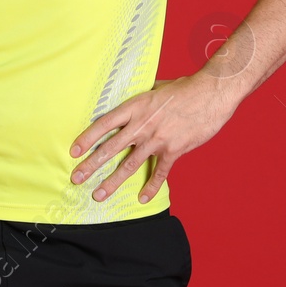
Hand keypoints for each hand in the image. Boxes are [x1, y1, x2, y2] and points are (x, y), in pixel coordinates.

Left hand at [67, 75, 239, 204]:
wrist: (211, 92)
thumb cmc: (184, 87)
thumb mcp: (156, 88)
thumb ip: (142, 100)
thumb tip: (132, 105)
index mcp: (135, 106)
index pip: (104, 124)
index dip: (87, 138)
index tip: (74, 151)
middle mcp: (142, 124)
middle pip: (111, 148)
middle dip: (91, 165)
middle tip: (76, 178)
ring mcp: (157, 139)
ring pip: (130, 164)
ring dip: (112, 181)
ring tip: (98, 194)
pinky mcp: (174, 150)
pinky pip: (159, 172)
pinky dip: (151, 186)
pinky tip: (142, 198)